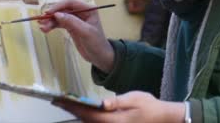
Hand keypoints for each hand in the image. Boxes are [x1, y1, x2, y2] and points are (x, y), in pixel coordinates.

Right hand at [38, 0, 114, 72]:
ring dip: (50, 21)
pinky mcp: (71, 27)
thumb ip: (72, 22)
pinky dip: (52, 26)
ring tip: (42, 28)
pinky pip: (60, 23)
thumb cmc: (97, 43)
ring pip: (60, 16)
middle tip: (42, 22)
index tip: (48, 13)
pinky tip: (45, 29)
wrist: (100, 57)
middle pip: (63, 9)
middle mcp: (81, 12)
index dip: (58, 6)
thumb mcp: (86, 32)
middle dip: (52, 15)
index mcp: (88, 9)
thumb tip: (57, 14)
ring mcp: (76, 19)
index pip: (70, 2)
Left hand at [53, 91, 184, 122]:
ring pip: (90, 122)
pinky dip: (86, 116)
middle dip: (71, 109)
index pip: (89, 113)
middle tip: (57, 100)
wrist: (162, 118)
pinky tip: (82, 109)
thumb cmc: (150, 106)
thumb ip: (117, 102)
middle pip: (86, 119)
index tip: (61, 100)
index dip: (73, 107)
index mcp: (114, 120)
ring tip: (65, 103)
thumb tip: (103, 103)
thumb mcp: (134, 99)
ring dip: (77, 113)